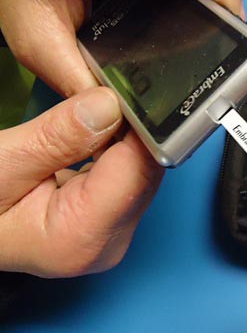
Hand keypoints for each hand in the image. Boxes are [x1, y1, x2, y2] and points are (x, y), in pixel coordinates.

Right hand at [0, 87, 162, 277]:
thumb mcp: (0, 164)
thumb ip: (57, 137)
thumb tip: (109, 105)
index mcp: (81, 237)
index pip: (140, 167)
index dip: (137, 122)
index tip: (125, 91)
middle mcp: (107, 241)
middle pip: (145, 168)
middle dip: (129, 126)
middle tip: (101, 93)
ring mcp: (112, 232)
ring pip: (142, 167)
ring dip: (123, 135)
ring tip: (92, 112)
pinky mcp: (111, 218)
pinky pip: (130, 173)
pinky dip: (118, 148)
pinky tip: (96, 134)